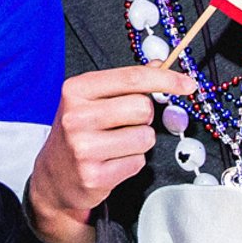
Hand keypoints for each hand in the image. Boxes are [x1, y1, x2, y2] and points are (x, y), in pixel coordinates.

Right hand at [25, 61, 198, 242]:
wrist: (53, 177)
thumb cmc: (77, 132)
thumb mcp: (91, 99)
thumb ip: (124, 82)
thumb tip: (158, 65)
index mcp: (76, 90)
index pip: (132, 78)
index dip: (166, 79)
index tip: (188, 84)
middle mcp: (76, 117)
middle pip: (143, 108)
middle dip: (144, 117)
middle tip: (126, 123)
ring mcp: (83, 148)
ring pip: (144, 137)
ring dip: (139, 141)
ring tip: (116, 145)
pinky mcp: (94, 175)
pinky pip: (138, 162)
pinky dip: (132, 162)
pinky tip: (112, 162)